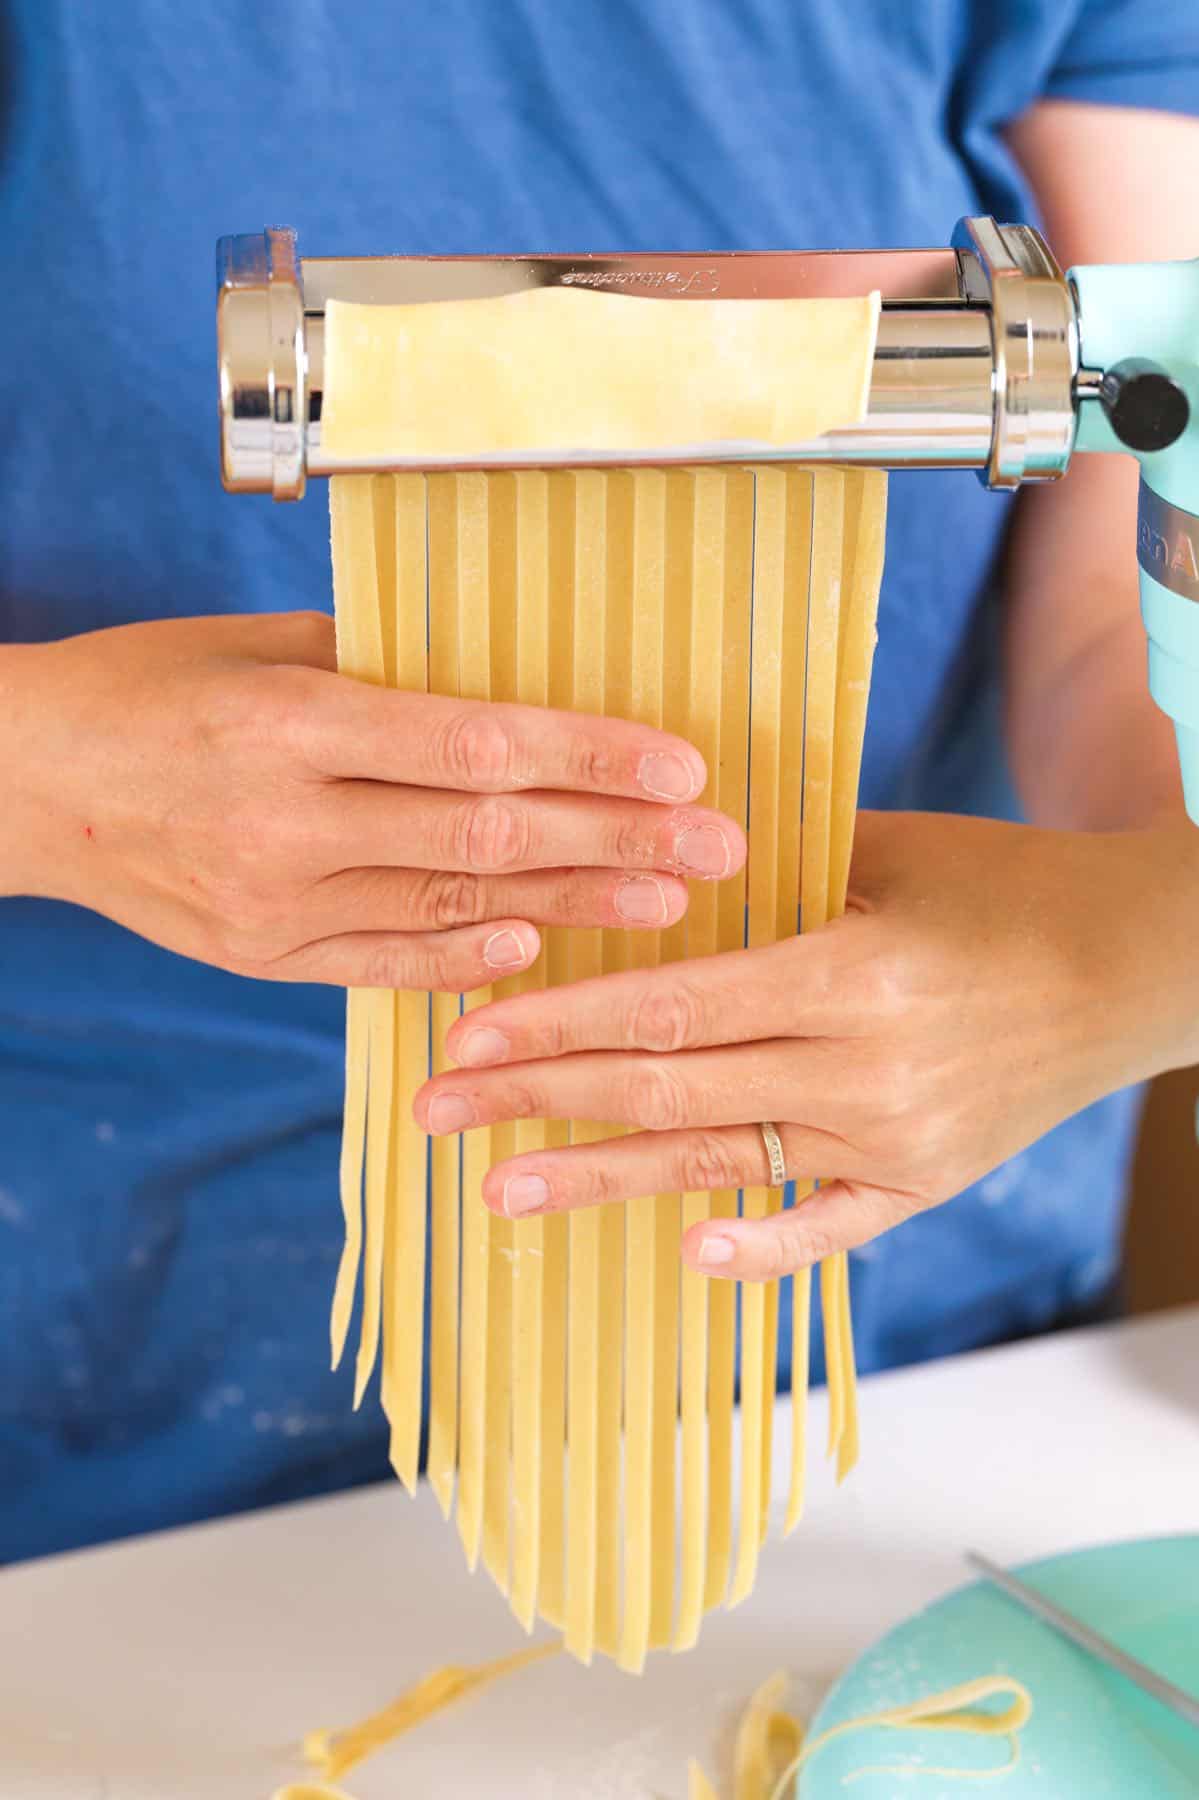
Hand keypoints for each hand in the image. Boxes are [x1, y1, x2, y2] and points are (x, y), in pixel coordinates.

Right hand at [2, 613, 744, 986]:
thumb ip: (375, 664)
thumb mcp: (250, 647)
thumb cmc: (141, 690)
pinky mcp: (258, 956)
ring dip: (572, 906)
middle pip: (486, 835)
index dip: (587, 756)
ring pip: (451, 908)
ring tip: (670, 897)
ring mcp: (272, 902)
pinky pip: (386, 964)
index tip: (681, 763)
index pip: (475, 743)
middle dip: (617, 839)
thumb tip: (501, 672)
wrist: (21, 784)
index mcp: (291, 721)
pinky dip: (469, 960)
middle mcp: (287, 819)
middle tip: (721, 843)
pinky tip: (544, 947)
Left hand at [414, 811, 1198, 1275]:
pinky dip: (756, 1245)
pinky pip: (827, 1228)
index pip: (668, 1008)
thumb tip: (642, 875)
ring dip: (597, 1180)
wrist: (1137, 964)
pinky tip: (680, 1251)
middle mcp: (866, 1073)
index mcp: (848, 975)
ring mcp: (896, 1143)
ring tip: (498, 1192)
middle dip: (537, 1101)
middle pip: (666, 1092)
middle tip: (435, 1112)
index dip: (556, 1024)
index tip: (467, 1034)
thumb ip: (769, 871)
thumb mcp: (888, 851)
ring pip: (717, 1165)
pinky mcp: (926, 1184)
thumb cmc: (1007, 886)